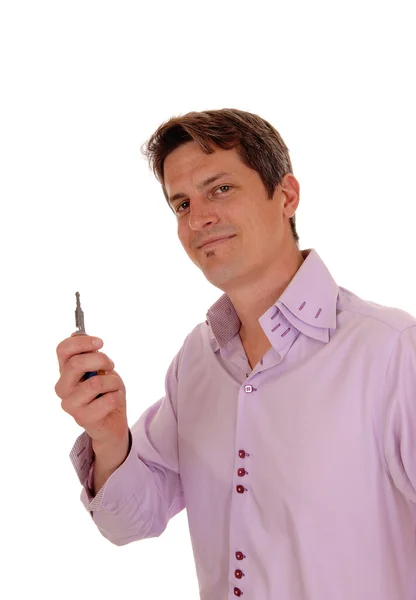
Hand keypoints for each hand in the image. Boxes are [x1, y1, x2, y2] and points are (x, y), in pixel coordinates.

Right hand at [55, 333, 128, 447]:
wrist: (112, 421)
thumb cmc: (105, 391)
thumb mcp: (100, 367)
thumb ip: (89, 353)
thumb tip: (78, 333)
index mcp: (64, 371)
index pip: (62, 349)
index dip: (82, 342)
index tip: (100, 343)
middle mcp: (62, 388)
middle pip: (76, 364)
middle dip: (101, 360)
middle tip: (110, 366)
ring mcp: (70, 405)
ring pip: (95, 383)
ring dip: (113, 382)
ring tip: (113, 387)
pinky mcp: (83, 418)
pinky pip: (108, 399)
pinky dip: (117, 397)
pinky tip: (113, 402)